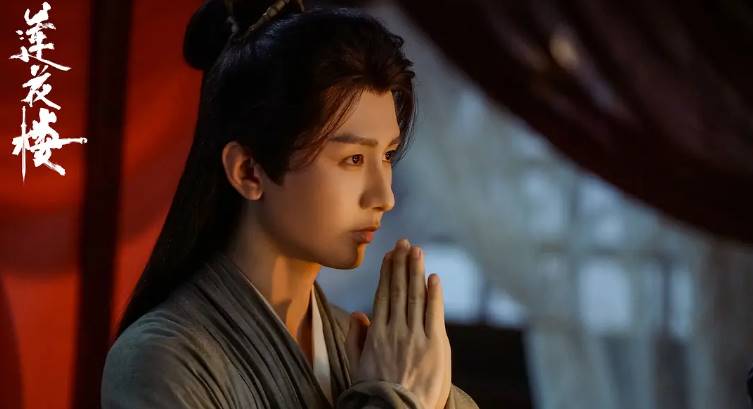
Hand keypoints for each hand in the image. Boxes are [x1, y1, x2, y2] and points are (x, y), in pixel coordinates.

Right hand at [345, 238, 450, 408]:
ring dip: (416, 270)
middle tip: (404, 243)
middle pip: (398, 289)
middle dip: (401, 263)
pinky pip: (433, 312)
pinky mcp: (434, 345)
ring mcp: (414, 335)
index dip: (387, 273)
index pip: (383, 295)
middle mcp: (394, 329)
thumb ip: (356, 338)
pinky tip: (433, 277)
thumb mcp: (357, 365)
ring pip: (415, 295)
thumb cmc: (375, 393)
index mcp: (376, 333)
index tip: (389, 256)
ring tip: (417, 251)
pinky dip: (434, 293)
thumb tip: (357, 314)